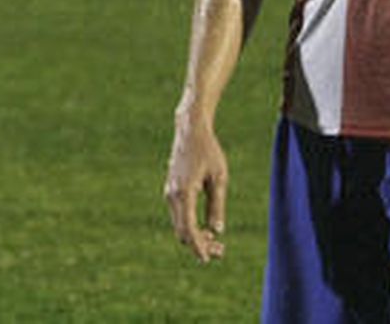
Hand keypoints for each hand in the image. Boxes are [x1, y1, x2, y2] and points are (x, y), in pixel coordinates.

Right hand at [164, 116, 228, 263]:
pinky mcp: (172, 191)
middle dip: (199, 244)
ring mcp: (170, 194)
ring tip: (217, 243)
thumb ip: (217, 204)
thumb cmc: (208, 151)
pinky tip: (206, 229)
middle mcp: (172, 196)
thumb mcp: (219, 177)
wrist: (190, 131)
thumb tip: (217, 231)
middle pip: (182, 232)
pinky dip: (191, 226)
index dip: (198, 246)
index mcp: (184, 193)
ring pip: (180, 225)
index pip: (188, 229)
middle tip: (220, 251)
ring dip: (196, 237)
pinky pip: (179, 216)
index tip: (208, 258)